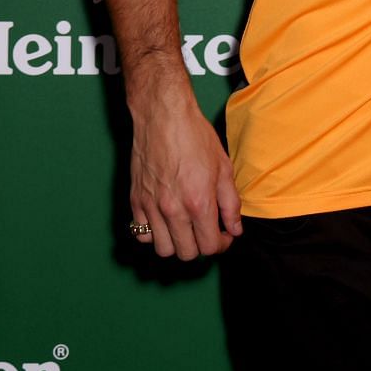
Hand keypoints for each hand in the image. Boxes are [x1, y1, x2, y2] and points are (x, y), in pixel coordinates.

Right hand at [129, 94, 242, 259]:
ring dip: (177, 243)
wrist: (164, 117)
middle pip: (186, 253)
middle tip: (207, 230)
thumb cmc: (195, 137)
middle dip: (201, 246)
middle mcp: (173, 210)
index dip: (221, 244)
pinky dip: (153, 234)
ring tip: (186, 227)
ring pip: (162, 249)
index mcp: (198, 203)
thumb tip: (235, 229)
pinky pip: (141, 234)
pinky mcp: (135, 201)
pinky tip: (165, 220)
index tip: (223, 235)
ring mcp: (151, 207)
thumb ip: (230, 204)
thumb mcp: (224, 168)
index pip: (209, 247)